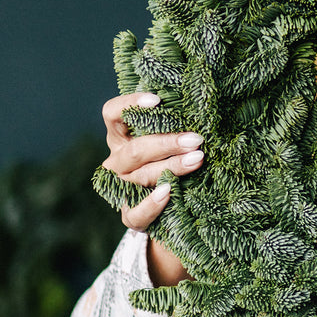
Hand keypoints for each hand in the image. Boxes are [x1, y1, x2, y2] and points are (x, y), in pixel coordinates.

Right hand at [100, 92, 201, 284]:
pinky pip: (137, 211)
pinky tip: (168, 192)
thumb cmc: (174, 161)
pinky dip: (152, 203)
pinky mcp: (130, 216)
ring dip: (172, 167)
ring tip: (197, 159)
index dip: (129, 104)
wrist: (174, 209)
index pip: (112, 114)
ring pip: (142, 176)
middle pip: (134, 149)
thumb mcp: (170, 141)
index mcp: (121, 137)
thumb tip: (204, 110)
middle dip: (167, 143)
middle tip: (196, 139)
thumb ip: (176, 127)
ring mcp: (121, 188)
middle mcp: (117, 162)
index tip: (158, 101)